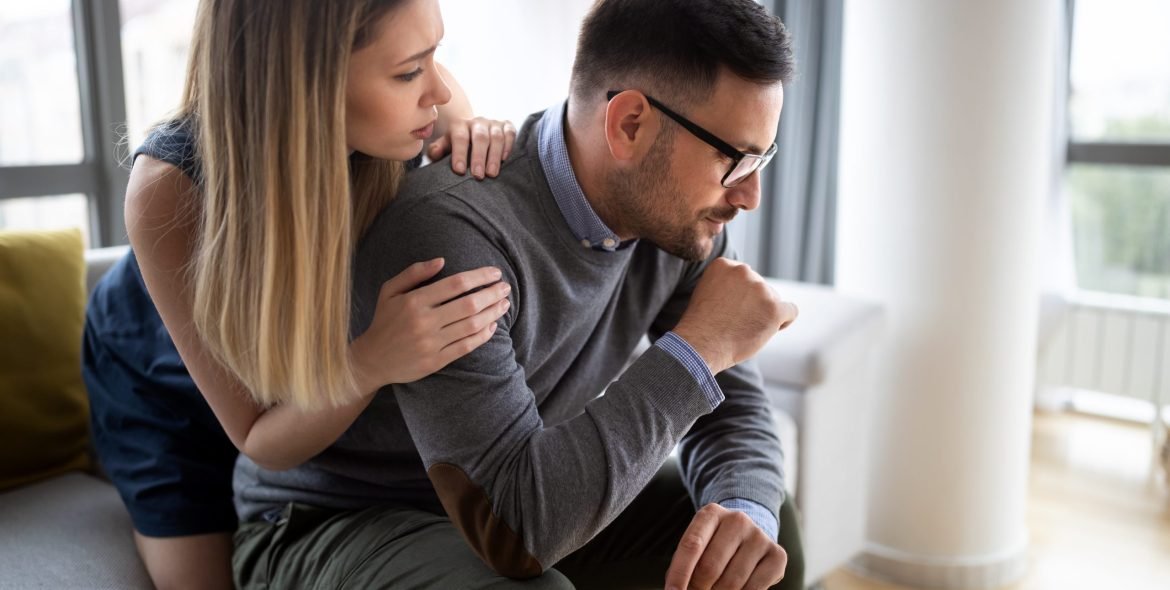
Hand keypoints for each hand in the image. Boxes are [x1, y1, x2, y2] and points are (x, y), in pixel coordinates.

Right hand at [350, 258, 510, 392]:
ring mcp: (431, 343)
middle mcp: (424, 321)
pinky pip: (466, 346)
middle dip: (492, 294)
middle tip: (506, 288)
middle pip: (469, 304)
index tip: (495, 273)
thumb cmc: (384, 320)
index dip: (479, 277)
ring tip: (504, 304)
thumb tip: (442, 260)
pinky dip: (483, 335)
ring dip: (493, 313)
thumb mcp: (390, 291)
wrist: (372, 360)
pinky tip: (493, 325)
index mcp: (414, 301)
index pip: (456, 284)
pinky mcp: (436, 361)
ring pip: (471, 325)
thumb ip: (414, 273)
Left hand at [427, 116, 516, 179]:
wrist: (473, 135)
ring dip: (494, 156)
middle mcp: (477, 122)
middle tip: (478, 176)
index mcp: (459, 125)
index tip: (460, 171)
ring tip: (492, 174)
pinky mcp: (506, 126)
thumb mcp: (445, 148)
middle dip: (479, 157)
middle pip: (480, 137)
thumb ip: (437, 150)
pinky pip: (510, 133)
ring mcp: (493, 123)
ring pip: (496, 137)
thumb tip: (434, 153)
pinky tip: (504, 160)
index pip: (460, 138)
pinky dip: (508, 146)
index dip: (460, 154)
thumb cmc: (458, 147)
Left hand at [665, 504, 787, 589]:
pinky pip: (754, 589)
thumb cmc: (714, 546)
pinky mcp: (777, 555)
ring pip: (731, 582)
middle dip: (698, 588)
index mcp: (711, 513)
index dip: (679, 574)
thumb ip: (687, 566)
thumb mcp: (698, 546)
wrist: (748, 536)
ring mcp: (759, 536)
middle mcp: (738, 520)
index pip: (691, 546)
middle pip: (710, 567)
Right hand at [672, 258, 796, 374]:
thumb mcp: (707, 292)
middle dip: (753, 304)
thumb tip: (748, 289)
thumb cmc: (702, 326)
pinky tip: (772, 329)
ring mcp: (760, 289)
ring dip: (764, 314)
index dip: (741, 295)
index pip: (744, 277)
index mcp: (724, 265)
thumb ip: (727, 284)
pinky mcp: (774, 308)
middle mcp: (743, 271)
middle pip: (760, 287)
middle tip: (737, 322)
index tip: (730, 309)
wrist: (701, 345)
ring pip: (774, 300)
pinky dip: (784, 321)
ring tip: (745, 330)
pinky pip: (791, 311)